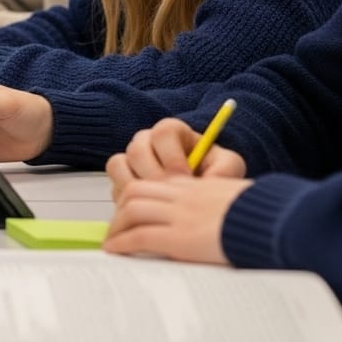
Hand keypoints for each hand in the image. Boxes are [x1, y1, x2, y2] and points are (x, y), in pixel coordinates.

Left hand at [104, 176, 252, 264]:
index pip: (157, 183)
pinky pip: (139, 236)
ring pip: (132, 210)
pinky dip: (123, 243)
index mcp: (199, 187)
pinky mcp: (180, 237)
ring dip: (117, 226)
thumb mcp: (241, 201)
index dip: (139, 196)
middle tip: (117, 226)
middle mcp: (186, 197)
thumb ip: (221, 202)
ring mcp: (181, 215)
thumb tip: (219, 216)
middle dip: (122, 208)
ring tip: (114, 241)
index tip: (133, 210)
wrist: (276, 223)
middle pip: (138, 191)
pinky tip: (116, 251)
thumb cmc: (266, 216)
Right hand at [105, 118, 247, 199]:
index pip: (162, 132)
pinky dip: (126, 198)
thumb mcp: (227, 167)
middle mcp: (146, 141)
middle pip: (136, 149)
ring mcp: (130, 160)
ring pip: (118, 164)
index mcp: (172, 132)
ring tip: (155, 202)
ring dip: (135, 185)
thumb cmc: (213, 173)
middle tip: (169, 194)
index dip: (171, 155)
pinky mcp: (121, 180)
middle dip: (154, 175)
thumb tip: (209, 180)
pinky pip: (113, 184)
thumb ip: (225, 168)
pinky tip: (146, 209)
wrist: (201, 191)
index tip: (185, 177)